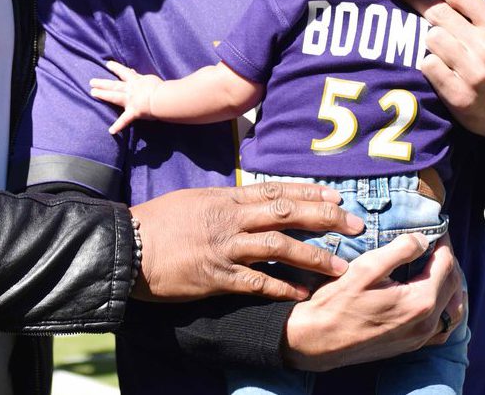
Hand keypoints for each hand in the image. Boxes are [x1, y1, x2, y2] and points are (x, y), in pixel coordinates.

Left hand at [90, 61, 162, 133]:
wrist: (163, 98)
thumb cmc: (160, 87)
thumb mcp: (149, 78)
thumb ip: (139, 76)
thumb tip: (132, 70)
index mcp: (136, 81)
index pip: (124, 72)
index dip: (116, 67)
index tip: (107, 64)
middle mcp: (130, 90)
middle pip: (114, 85)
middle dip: (102, 83)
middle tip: (91, 82)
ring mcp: (130, 101)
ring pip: (114, 96)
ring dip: (102, 94)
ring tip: (92, 93)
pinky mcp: (133, 112)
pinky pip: (124, 120)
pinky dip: (118, 126)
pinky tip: (111, 131)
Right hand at [130, 181, 362, 301]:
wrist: (129, 245)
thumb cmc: (158, 222)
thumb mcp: (193, 199)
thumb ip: (224, 200)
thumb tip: (248, 198)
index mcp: (225, 197)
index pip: (276, 190)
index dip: (309, 192)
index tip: (337, 195)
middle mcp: (230, 218)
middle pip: (286, 213)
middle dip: (325, 217)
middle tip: (355, 225)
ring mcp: (225, 247)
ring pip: (278, 246)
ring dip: (313, 256)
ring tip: (341, 266)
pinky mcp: (216, 275)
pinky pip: (256, 281)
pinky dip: (282, 288)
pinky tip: (302, 294)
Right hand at [282, 234, 464, 370]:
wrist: (319, 339)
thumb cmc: (338, 303)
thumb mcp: (366, 268)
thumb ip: (399, 251)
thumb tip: (422, 240)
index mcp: (419, 301)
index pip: (445, 265)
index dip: (444, 243)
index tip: (438, 228)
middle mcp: (426, 322)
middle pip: (453, 285)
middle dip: (448, 260)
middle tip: (437, 243)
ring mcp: (420, 338)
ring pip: (452, 308)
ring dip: (450, 284)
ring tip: (438, 266)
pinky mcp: (411, 345)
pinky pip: (442, 328)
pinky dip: (445, 309)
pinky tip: (435, 299)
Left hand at [386, 0, 484, 146]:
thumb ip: (479, 14)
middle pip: (436, 12)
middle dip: (415, 1)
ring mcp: (472, 72)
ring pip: (430, 37)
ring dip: (430, 42)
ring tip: (441, 50)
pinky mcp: (459, 94)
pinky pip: (428, 65)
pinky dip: (430, 65)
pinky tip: (441, 70)